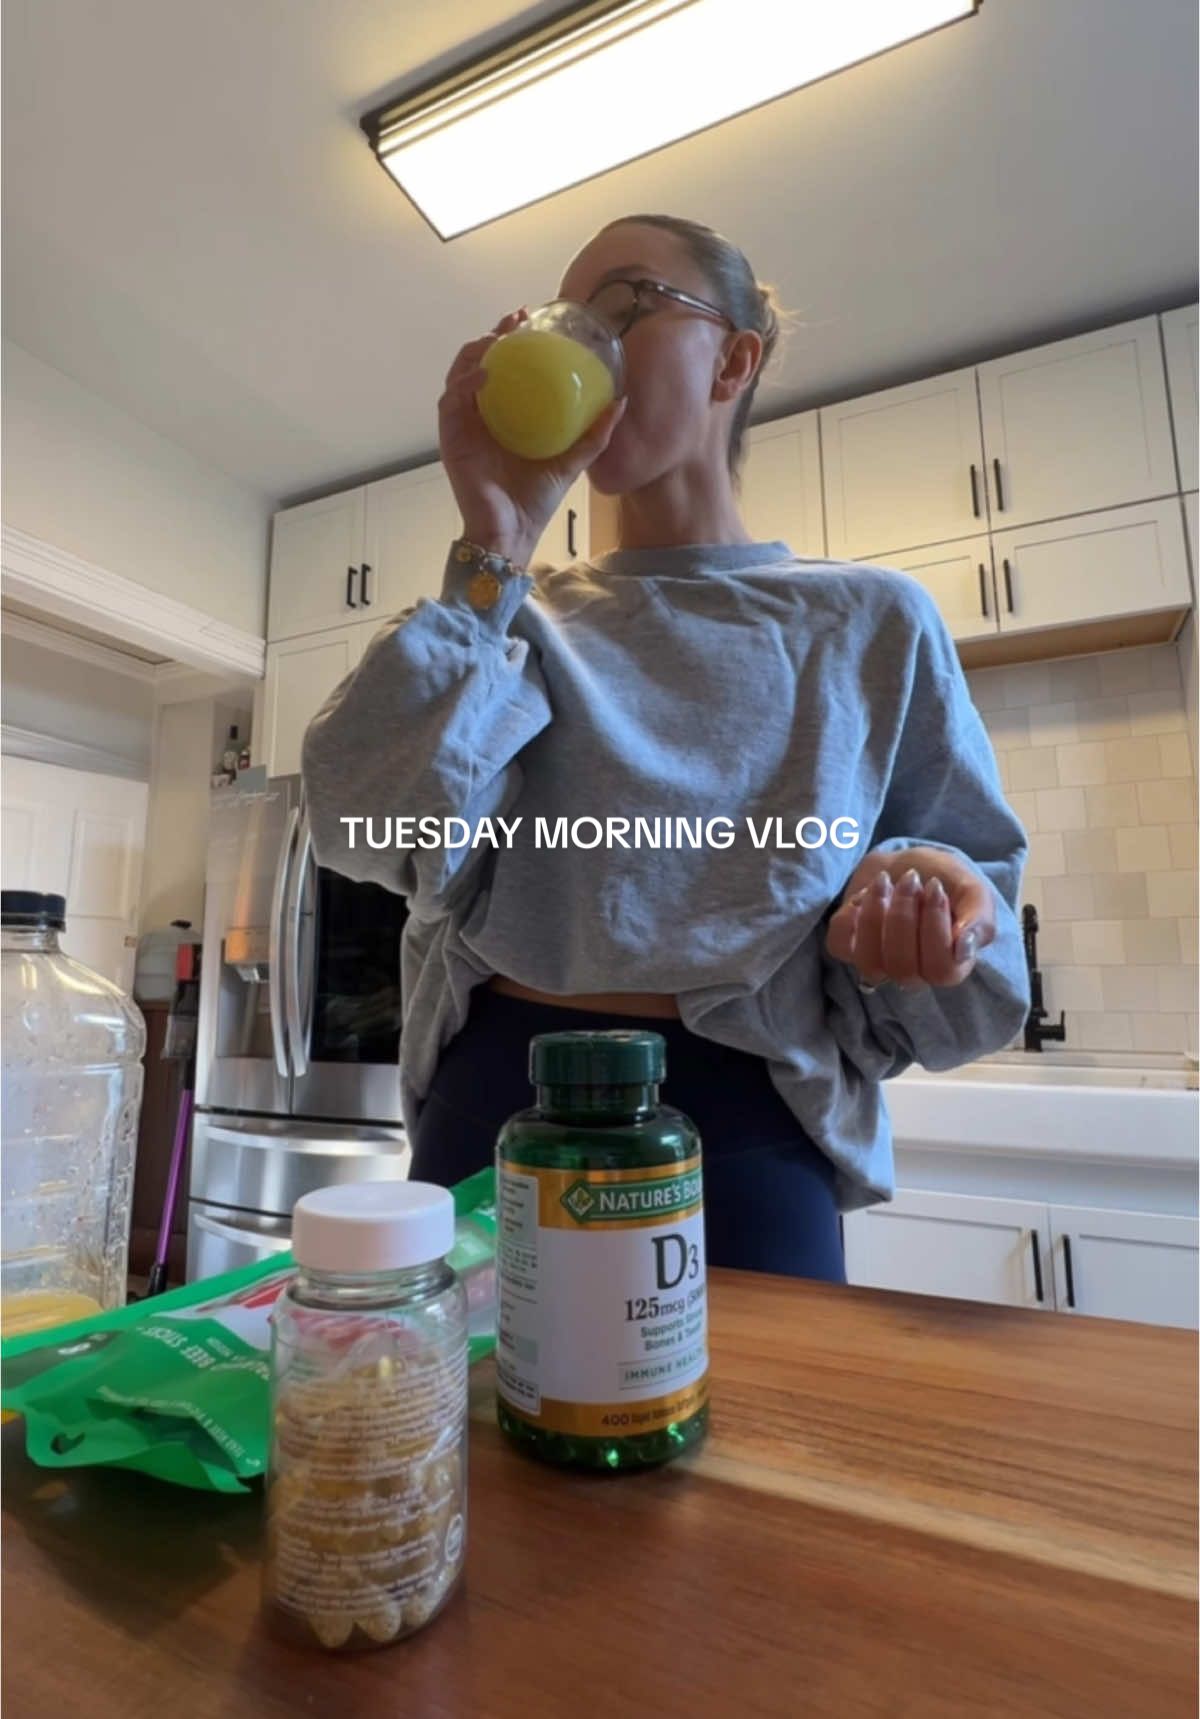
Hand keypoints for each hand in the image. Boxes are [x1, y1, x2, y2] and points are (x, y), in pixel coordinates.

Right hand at [438, 308, 626, 565]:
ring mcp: (463, 426)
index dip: (511, 341)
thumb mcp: (572, 460)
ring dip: (475, 351)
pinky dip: (465, 383)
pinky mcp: (451, 439)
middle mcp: (480, 416)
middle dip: (493, 335)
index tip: (530, 320)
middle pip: (478, 363)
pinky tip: (485, 373)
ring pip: (459, 373)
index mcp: (505, 416)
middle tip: (516, 320)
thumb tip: (621, 402)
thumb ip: (594, 434)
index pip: (503, 368)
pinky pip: (451, 401)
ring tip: (498, 338)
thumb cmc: (536, 501)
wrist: (513, 533)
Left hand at [824, 845, 996, 990]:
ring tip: (885, 882)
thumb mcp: (972, 889)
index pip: (942, 971)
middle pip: (903, 967)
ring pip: (870, 962)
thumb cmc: (945, 880)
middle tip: (911, 878)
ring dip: (875, 916)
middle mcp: (914, 973)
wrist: (909, 864)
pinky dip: (849, 918)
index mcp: (951, 965)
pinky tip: (864, 897)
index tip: (935, 888)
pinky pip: (839, 946)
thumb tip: (963, 948)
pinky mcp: (849, 947)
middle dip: (904, 916)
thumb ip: (979, 918)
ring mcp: (878, 963)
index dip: (936, 930)